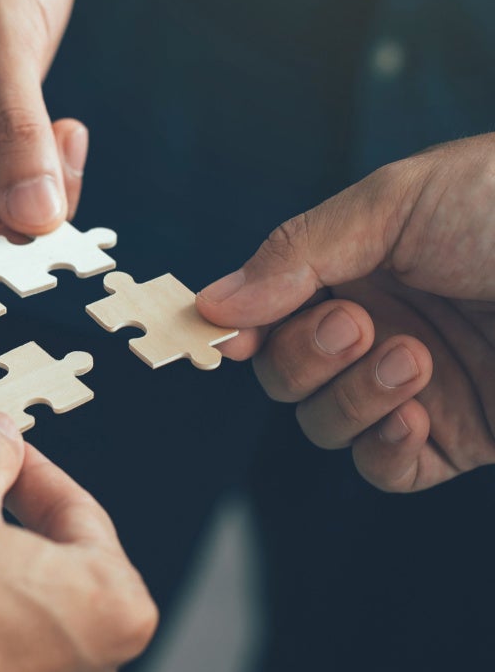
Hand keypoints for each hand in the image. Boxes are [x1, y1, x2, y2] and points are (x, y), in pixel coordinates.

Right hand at [197, 135, 494, 491]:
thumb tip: (212, 303)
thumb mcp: (394, 203)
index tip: (223, 335)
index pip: (266, 310)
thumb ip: (296, 253)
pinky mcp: (459, 437)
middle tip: (354, 323)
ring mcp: (414, 388)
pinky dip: (383, 447)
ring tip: (412, 358)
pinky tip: (414, 414)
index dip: (236, 328)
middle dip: (303, 356)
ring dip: (352, 397)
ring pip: (327, 424)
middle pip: (285, 374)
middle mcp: (374, 330)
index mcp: (352, 269)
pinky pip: (387, 468)